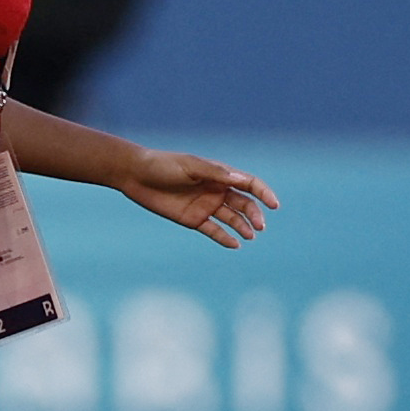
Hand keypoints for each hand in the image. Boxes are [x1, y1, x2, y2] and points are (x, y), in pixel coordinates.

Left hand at [118, 148, 278, 247]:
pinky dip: (225, 238)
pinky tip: (235, 245)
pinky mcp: (193, 219)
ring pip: (232, 219)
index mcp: (219, 175)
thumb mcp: (190, 166)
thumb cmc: (163, 165)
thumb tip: (241, 179)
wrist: (135, 175)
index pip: (249, 184)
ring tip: (250, 236)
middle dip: (254, 215)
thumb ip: (215, 173)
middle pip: (244, 204)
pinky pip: (214, 230)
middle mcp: (216, 191)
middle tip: (259, 227)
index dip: (264, 193)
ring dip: (243, 227)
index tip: (274, 204)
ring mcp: (206, 206)